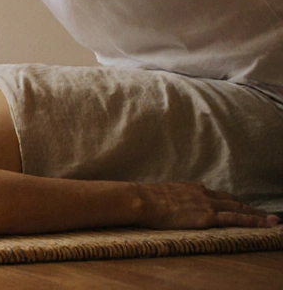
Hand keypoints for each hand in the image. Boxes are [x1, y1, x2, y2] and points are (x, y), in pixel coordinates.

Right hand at [135, 182, 278, 229]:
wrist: (141, 199)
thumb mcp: (162, 194)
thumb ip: (174, 197)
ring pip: (239, 208)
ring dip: (257, 214)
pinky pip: (236, 218)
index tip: (240, 206)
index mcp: (192, 189)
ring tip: (272, 220)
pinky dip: (253, 220)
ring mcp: (207, 204)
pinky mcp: (207, 217)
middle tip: (264, 214)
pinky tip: (266, 224)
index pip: (218, 195)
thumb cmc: (145, 199)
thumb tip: (171, 202)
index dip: (232, 201)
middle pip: (233, 200)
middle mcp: (204, 193)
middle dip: (250, 207)